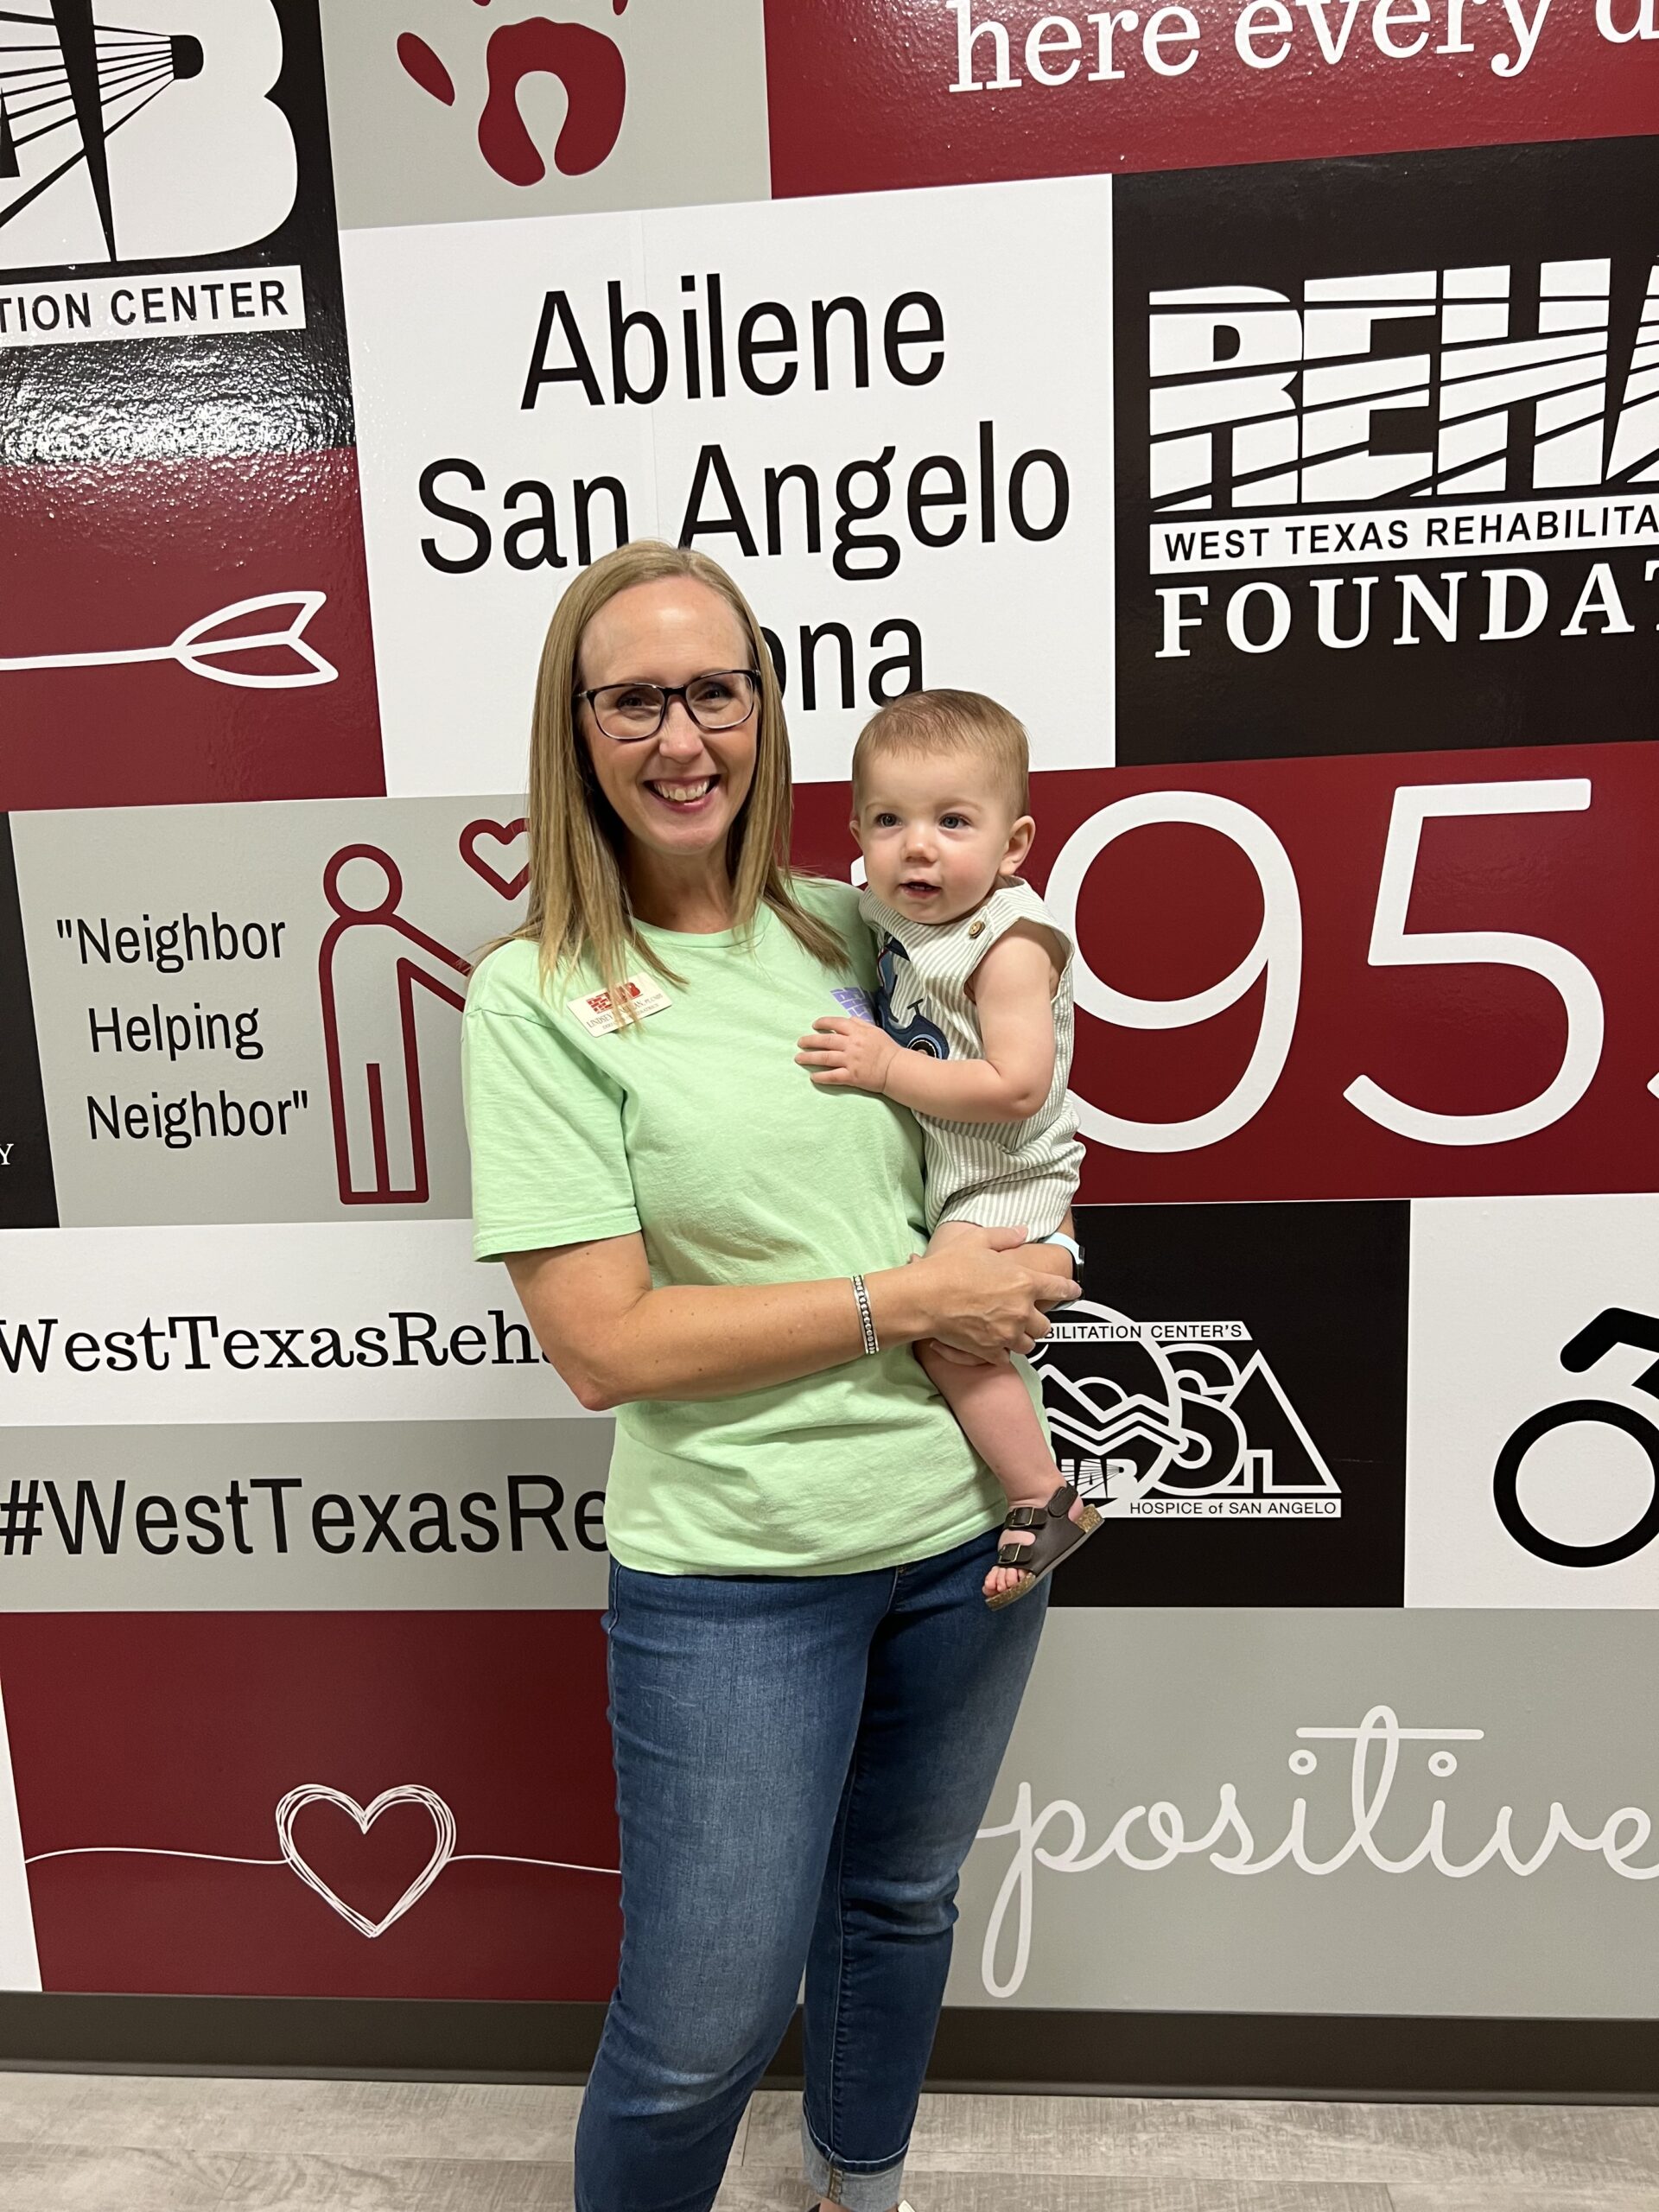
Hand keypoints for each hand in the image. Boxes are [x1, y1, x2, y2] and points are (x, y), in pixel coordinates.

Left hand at [796, 1015, 899, 1095]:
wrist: (896, 1069)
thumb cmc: (888, 1049)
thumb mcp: (876, 1030)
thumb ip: (860, 1023)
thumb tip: (848, 1019)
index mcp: (857, 1032)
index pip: (836, 1023)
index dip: (823, 1023)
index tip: (814, 1025)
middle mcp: (851, 1045)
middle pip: (825, 1041)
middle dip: (810, 1041)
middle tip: (799, 1042)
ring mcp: (850, 1061)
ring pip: (825, 1058)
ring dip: (809, 1058)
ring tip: (798, 1058)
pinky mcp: (851, 1076)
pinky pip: (833, 1076)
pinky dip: (821, 1077)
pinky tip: (812, 1077)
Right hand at [911, 1224, 1078, 1360]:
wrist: (923, 1298)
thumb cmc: (948, 1268)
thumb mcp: (978, 1241)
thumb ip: (1005, 1236)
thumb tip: (1022, 1232)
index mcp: (1024, 1282)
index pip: (1061, 1288)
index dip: (1070, 1290)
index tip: (1073, 1291)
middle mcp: (1021, 1311)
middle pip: (1046, 1325)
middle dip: (1039, 1319)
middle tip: (1027, 1313)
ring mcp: (1007, 1334)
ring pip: (1029, 1345)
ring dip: (1023, 1338)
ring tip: (1012, 1330)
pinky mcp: (990, 1350)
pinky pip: (1007, 1358)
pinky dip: (1003, 1352)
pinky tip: (994, 1343)